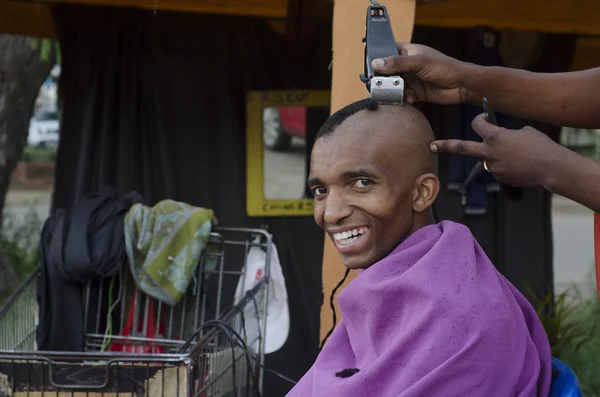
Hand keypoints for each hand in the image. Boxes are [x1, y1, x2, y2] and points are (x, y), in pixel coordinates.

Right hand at [372, 43, 473, 104]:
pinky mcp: (415, 92)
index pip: (388, 50)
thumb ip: (397, 63)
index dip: (378, 57)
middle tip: (381, 85)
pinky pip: (402, 96)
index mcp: (408, 51)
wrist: (462, 86)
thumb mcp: (419, 63)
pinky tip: (410, 99)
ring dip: (394, 91)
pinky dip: (403, 99)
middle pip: (388, 71)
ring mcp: (411, 79)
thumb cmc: (445, 68)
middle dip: (384, 79)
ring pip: (394, 85)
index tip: (371, 67)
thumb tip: (376, 63)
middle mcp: (408, 65)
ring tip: (398, 94)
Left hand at [429, 114, 559, 187]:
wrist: (551, 168)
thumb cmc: (541, 146)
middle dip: (445, 146)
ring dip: (498, 156)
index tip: (482, 120)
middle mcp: (488, 152)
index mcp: (494, 136)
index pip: (477, 124)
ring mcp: (492, 167)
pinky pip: (499, 168)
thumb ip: (506, 134)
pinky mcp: (499, 177)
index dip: (480, 121)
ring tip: (520, 156)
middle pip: (461, 147)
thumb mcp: (523, 132)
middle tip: (430, 146)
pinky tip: (522, 166)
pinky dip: (507, 166)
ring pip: (489, 158)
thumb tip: (500, 138)